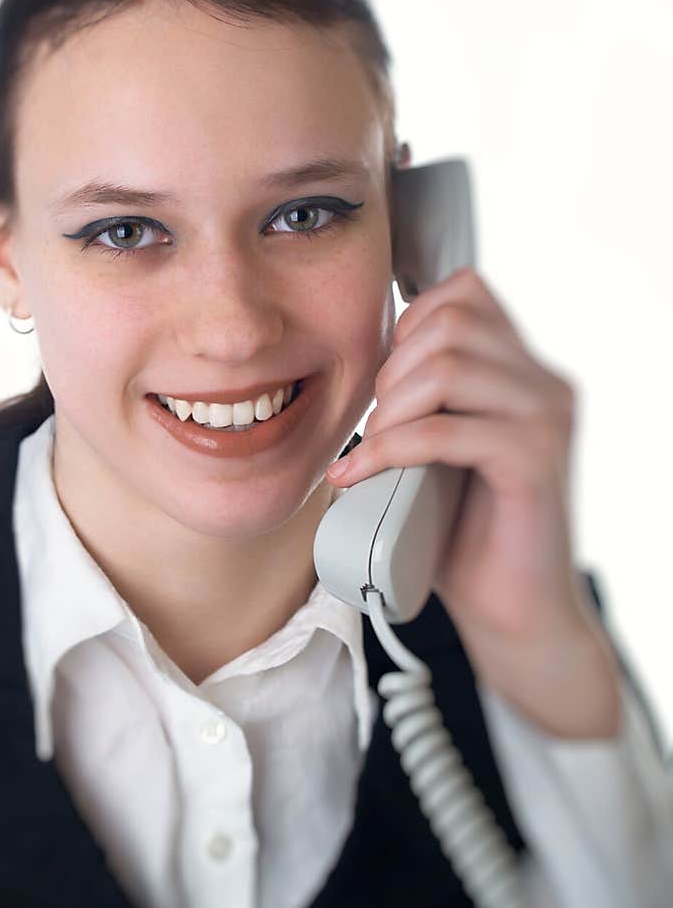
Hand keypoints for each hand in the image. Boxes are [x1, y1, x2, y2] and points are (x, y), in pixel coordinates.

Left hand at [326, 267, 621, 737]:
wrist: (513, 615)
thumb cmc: (466, 536)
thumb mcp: (437, 450)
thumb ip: (422, 399)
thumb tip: (360, 361)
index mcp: (523, 372)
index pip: (465, 292)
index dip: (407, 324)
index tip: (384, 384)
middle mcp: (545, 385)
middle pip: (452, 319)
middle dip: (392, 367)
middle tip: (374, 423)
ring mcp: (547, 420)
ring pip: (450, 365)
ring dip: (391, 407)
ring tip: (372, 448)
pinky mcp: (536, 463)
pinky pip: (448, 430)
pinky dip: (389, 449)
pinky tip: (360, 474)